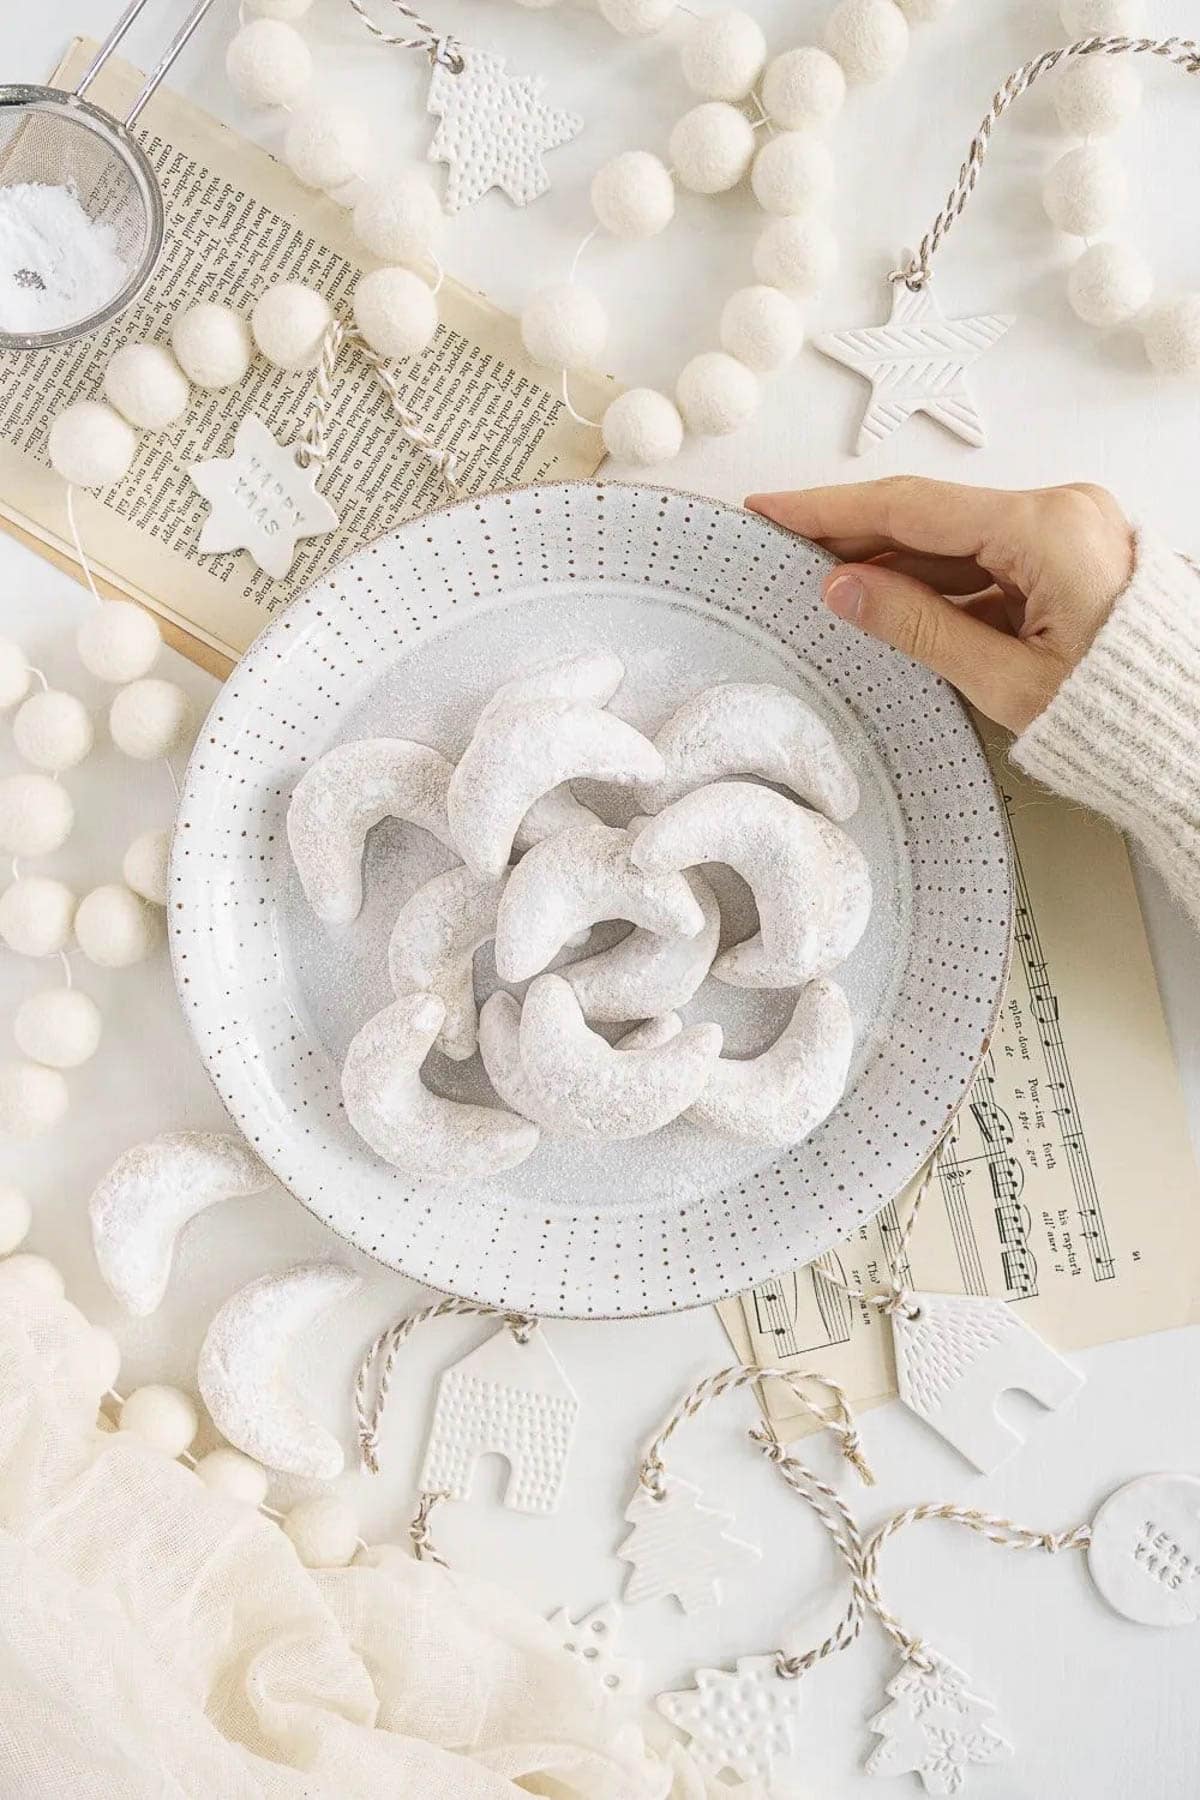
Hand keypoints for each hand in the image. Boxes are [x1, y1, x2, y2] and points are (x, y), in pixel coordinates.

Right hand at [746, 477, 1134, 732]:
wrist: (1192, 724)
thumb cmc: (1124, 710)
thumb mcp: (1007, 681)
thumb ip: (918, 628)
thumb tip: (845, 589)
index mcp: (1047, 528)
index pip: (911, 508)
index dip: (831, 510)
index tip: (774, 508)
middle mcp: (1061, 511)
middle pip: (930, 518)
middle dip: (855, 539)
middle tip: (783, 550)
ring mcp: (1068, 529)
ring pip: (956, 540)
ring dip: (895, 565)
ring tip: (826, 587)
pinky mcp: (1071, 552)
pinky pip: (987, 558)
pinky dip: (938, 582)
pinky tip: (891, 603)